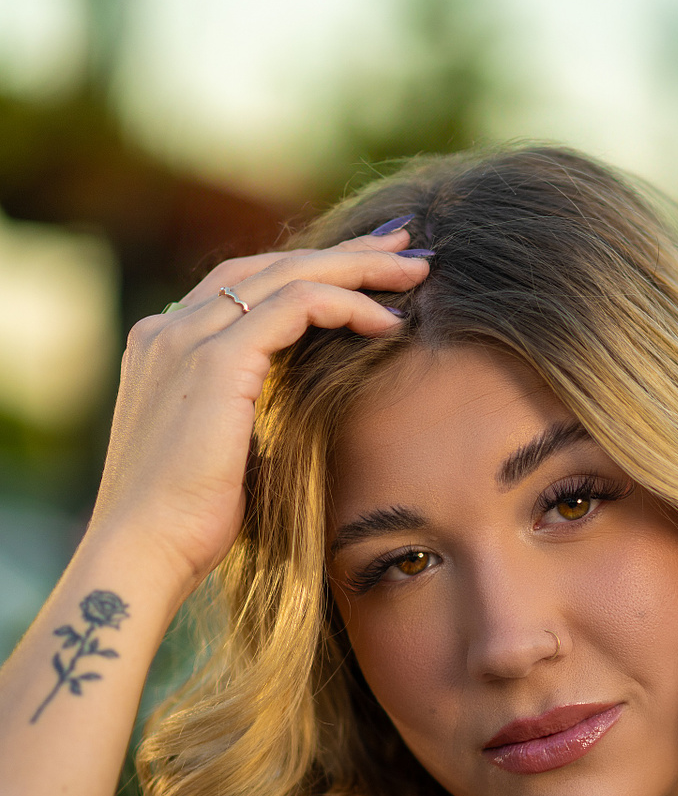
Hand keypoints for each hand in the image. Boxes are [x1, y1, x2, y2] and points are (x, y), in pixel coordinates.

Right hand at [90, 230, 429, 599]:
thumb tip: (298, 411)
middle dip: (344, 252)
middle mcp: (169, 330)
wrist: (142, 553)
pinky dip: (346, 306)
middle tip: (405, 242)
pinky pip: (296, 307)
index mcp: (165, 348)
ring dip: (358, 268)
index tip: (367, 272)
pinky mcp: (214, 361)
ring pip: (287, 275)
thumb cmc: (187, 526)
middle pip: (268, 265)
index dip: (309, 271)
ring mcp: (186, 339)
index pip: (244, 284)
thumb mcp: (222, 453)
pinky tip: (388, 321)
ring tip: (416, 269)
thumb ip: (247, 415)